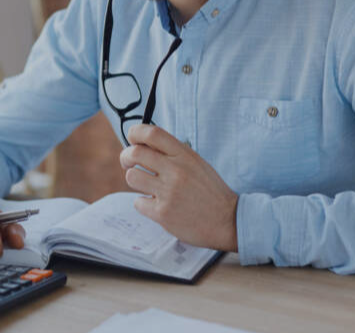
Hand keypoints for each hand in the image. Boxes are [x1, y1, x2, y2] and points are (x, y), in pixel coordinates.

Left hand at [120, 124, 238, 251]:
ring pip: (132, 177)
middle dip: (126, 157)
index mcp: (185, 155)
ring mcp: (168, 192)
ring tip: (147, 185)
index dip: (135, 132)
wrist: (227, 221)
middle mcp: (176, 170)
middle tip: (128, 162)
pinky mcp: (163, 213)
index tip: (131, 138)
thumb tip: (143, 144)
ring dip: (135, 180)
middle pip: (135, 153)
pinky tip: (157, 205)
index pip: (152, 133)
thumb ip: (173, 153)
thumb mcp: (196, 163)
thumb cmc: (209, 191)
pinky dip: (144, 203)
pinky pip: (138, 202)